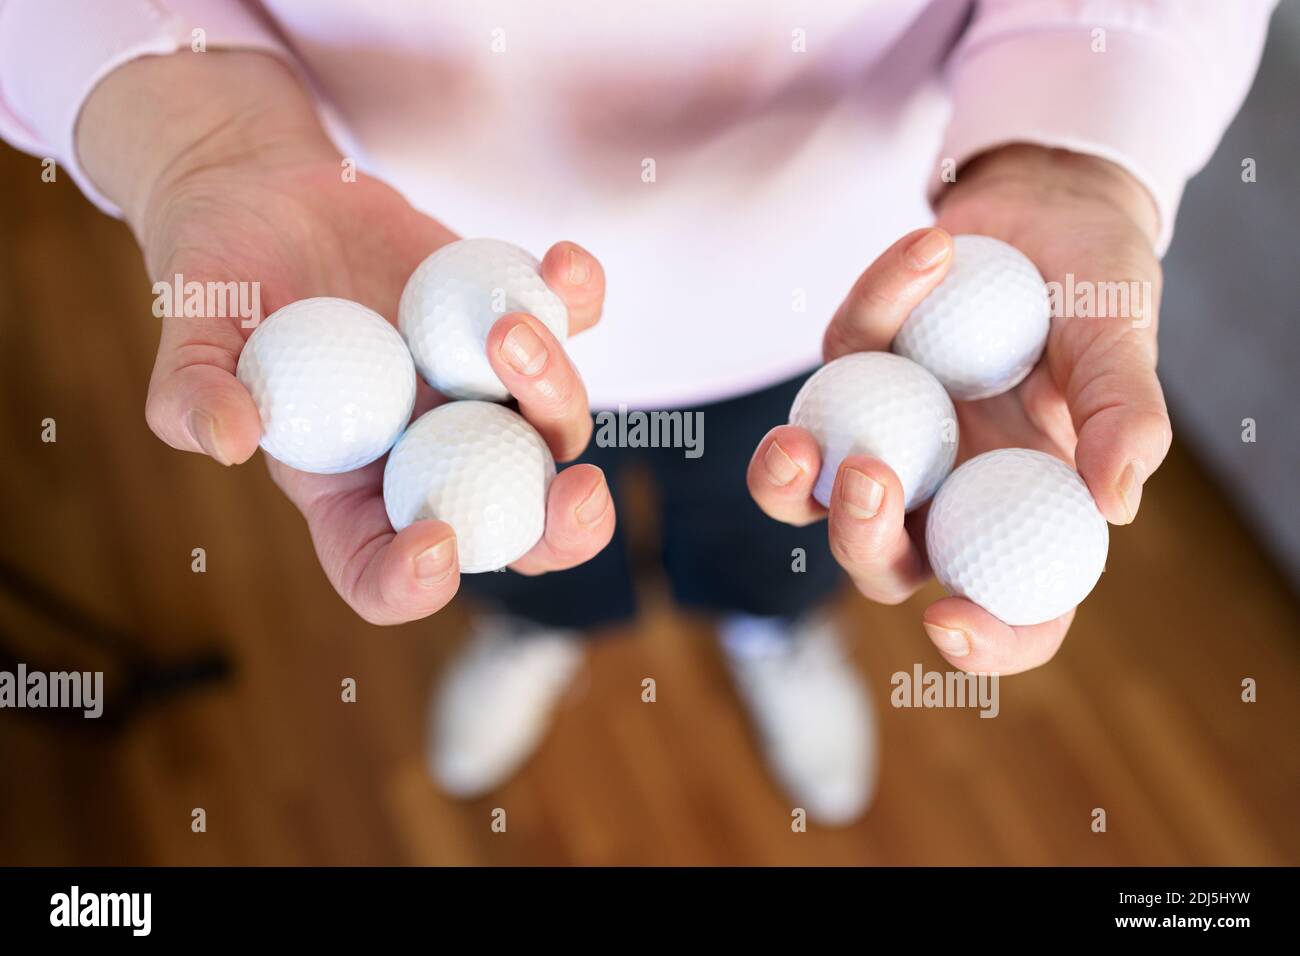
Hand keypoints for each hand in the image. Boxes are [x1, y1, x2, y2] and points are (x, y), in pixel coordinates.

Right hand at [78, 52, 614, 624]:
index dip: (414, 582)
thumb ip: (191, 389)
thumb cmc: (221, 279)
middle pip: (515, 525)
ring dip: (555, 387)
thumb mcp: (190, 329)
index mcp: (347, 488)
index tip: (434, 539)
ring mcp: (477, 394)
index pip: (382, 570)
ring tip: (509, 325)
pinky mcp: (506, 323)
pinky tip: (563, 261)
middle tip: (580, 492)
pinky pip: (570, 324)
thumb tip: (227, 439)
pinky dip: (580, 300)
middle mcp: (427, 454)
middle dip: (565, 530)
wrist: (269, 196)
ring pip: (554, 427)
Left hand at [749, 146, 1169, 673]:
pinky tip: (929, 251)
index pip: (1012, 611)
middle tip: (868, 476)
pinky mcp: (847, 377)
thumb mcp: (1123, 346)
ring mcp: (886, 437)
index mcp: (1022, 511)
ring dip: (787, 483)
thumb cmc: (1099, 292)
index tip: (950, 624)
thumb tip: (1113, 506)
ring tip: (794, 441)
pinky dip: (874, 305)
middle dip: (858, 541)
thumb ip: (1123, 418)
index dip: (985, 641)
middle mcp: (945, 492)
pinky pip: (837, 358)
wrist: (1051, 213)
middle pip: (881, 562)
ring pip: (814, 495)